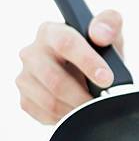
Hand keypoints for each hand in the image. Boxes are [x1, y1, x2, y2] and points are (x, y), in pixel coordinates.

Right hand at [15, 9, 124, 123]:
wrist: (92, 71)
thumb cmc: (99, 49)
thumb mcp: (110, 31)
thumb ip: (109, 23)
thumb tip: (100, 34)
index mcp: (51, 32)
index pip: (66, 44)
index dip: (88, 62)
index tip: (107, 79)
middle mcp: (32, 53)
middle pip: (54, 79)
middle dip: (83, 95)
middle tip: (103, 101)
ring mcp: (26, 77)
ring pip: (50, 100)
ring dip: (77, 109)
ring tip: (94, 107)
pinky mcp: (26, 99)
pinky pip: (45, 114)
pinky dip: (66, 117)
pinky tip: (78, 110)